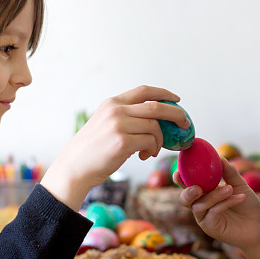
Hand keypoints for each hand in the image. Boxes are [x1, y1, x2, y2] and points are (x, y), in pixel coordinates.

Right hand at [41, 86, 187, 209]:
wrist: (74, 167)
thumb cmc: (93, 150)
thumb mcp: (106, 124)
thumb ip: (126, 117)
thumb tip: (157, 120)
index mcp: (112, 103)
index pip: (144, 91)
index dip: (164, 94)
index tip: (176, 100)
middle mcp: (116, 110)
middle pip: (156, 107)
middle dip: (176, 114)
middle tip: (185, 124)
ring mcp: (119, 125)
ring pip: (155, 127)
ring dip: (160, 140)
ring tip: (152, 150)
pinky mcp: (122, 142)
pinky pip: (149, 142)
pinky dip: (153, 149)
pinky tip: (145, 156)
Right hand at [177, 158, 259, 258]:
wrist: (259, 224)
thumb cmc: (247, 204)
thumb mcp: (239, 184)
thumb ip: (229, 172)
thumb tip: (220, 157)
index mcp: (204, 193)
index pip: (188, 185)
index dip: (181, 179)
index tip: (178, 171)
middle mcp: (201, 205)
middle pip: (185, 199)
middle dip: (188, 192)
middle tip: (197, 187)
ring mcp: (205, 218)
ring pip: (200, 205)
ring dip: (215, 195)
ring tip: (230, 189)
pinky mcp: (211, 228)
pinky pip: (212, 213)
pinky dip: (225, 203)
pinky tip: (239, 198)